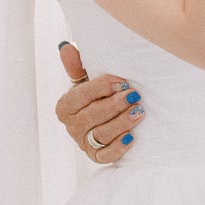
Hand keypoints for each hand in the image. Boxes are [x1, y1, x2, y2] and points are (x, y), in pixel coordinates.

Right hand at [54, 42, 143, 165]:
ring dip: (121, 123)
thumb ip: (77, 65)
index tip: (123, 81)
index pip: (81, 96)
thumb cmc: (98, 94)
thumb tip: (66, 47)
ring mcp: (83, 143)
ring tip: (139, 112)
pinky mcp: (96, 157)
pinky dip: (119, 147)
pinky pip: (106, 156)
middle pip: (92, 116)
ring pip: (101, 135)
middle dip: (115, 105)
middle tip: (134, 95)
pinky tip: (132, 138)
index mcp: (65, 106)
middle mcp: (71, 126)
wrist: (108, 116)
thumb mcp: (87, 78)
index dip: (102, 88)